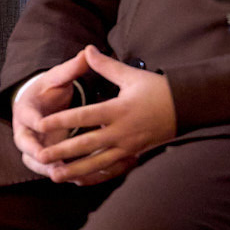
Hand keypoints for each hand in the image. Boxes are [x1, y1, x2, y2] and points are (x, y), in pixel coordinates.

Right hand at [9, 54, 92, 176]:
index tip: (42, 124)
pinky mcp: (44, 159)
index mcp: (26, 110)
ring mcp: (34, 147)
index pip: (26, 116)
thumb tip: (87, 52)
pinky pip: (49, 170)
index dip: (33, 121)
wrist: (41, 105)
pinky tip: (80, 178)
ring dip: (46, 169)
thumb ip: (71, 69)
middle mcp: (25, 131)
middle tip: (45, 157)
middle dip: (34, 152)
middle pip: (24, 145)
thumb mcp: (57, 78)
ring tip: (62, 174)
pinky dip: (62, 174)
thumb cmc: (49, 91)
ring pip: (34, 163)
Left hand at [15, 46, 176, 185]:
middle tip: (40, 156)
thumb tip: (86, 49)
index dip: (62, 120)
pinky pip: (111, 169)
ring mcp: (129, 146)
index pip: (85, 116)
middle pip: (88, 144)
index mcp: (119, 109)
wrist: (188, 107)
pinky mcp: (134, 155)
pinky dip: (95, 176)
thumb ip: (105, 66)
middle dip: (63, 151)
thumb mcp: (131, 76)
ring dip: (75, 170)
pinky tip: (78, 181)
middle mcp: (122, 131)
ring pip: (98, 162)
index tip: (41, 124)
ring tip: (54, 175)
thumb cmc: (158, 89)